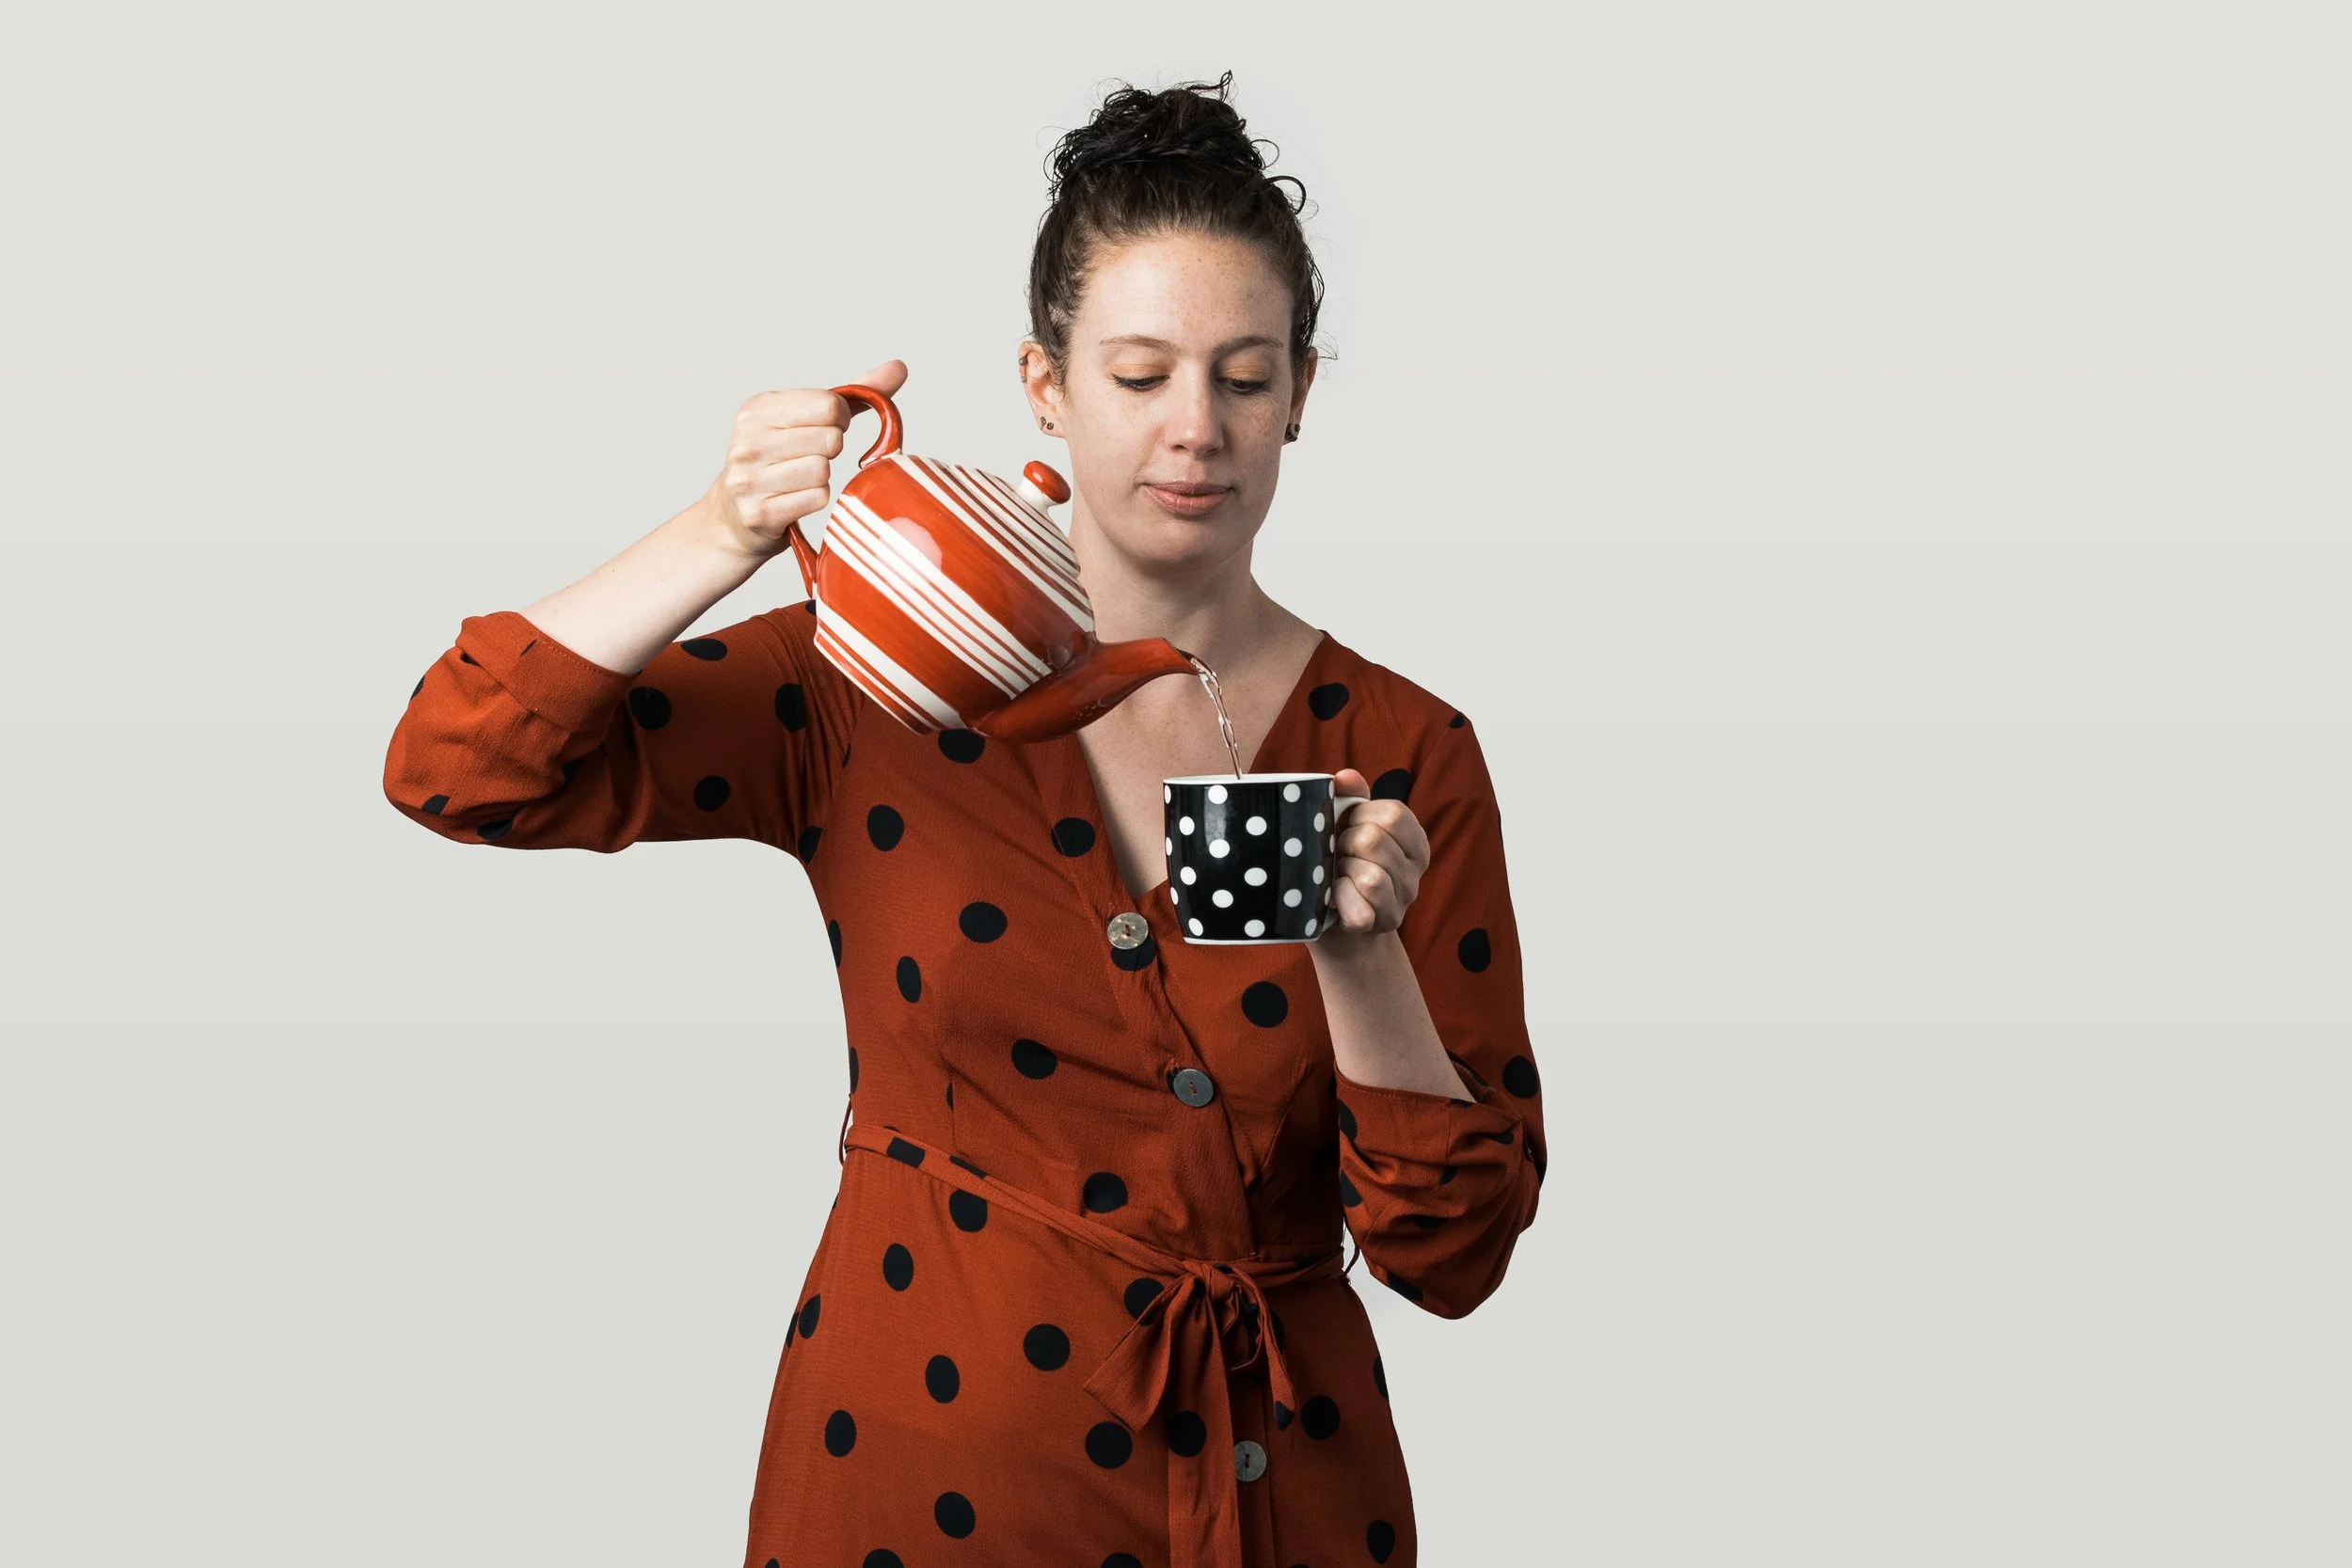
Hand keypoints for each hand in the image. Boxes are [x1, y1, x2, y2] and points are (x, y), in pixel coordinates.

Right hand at [702, 358, 907, 560]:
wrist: (731, 516)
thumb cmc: (778, 462)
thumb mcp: (804, 420)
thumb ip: (852, 395)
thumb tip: (898, 367)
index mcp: (758, 409)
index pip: (829, 405)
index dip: (839, 420)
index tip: (825, 428)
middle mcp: (748, 440)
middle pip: (830, 439)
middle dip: (831, 450)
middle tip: (810, 457)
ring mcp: (750, 478)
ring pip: (823, 470)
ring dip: (822, 478)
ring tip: (800, 479)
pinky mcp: (759, 512)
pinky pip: (817, 499)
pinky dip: (816, 501)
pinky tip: (796, 500)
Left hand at [1320, 766, 1429, 940]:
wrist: (1333, 917)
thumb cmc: (1341, 861)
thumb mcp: (1347, 825)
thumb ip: (1351, 798)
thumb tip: (1344, 777)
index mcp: (1414, 840)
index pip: (1392, 814)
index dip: (1359, 816)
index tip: (1348, 827)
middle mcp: (1416, 870)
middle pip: (1375, 841)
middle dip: (1345, 844)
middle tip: (1338, 854)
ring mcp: (1403, 899)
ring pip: (1370, 876)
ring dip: (1342, 872)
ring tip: (1338, 875)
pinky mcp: (1385, 923)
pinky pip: (1362, 908)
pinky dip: (1341, 900)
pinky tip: (1336, 898)